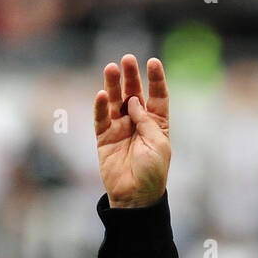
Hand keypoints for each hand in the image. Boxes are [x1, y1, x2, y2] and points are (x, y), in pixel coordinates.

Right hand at [94, 54, 171, 208]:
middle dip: (131, 76)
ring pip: (115, 101)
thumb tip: (133, 100)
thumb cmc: (152, 173)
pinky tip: (101, 94)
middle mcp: (138, 123)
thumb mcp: (158, 145)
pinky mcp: (104, 138)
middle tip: (128, 59)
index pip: (157, 97)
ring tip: (111, 68)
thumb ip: (146, 121)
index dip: (155, 79)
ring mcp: (120, 129)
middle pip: (134, 93)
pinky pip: (101, 118)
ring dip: (113, 85)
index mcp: (157, 124)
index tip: (153, 61)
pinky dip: (100, 106)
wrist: (136, 197)